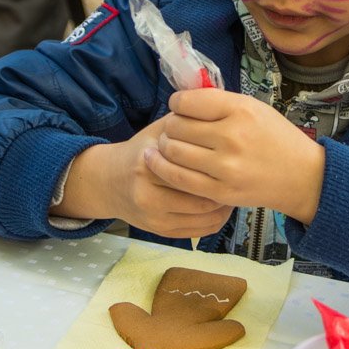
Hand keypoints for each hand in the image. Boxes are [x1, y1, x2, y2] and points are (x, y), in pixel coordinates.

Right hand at [57, 114, 233, 238]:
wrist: (111, 182)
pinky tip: (221, 206)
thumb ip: (184, 123)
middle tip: (238, 177)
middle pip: (202, 198)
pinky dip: (216, 220)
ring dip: (224, 206)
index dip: (218, 164)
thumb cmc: (141, 152)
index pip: (193, 170)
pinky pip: (199, 231)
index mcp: (148, 166)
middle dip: (225, 189)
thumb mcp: (158, 131)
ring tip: (232, 190)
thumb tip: (217, 116)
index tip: (232, 156)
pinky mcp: (161, 232)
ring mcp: (155, 219)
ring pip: (205, 218)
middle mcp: (149, 196)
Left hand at [147, 90, 326, 223]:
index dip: (177, 102)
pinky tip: (157, 161)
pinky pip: (178, 178)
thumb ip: (218, 102)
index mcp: (240, 110)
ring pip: (172, 151)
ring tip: (167, 144)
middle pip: (177, 126)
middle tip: (175, 128)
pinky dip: (162, 167)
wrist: (302, 176)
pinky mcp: (220, 191)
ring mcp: (225, 167)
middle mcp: (231, 137)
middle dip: (170, 125)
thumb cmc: (276, 137)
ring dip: (163, 146)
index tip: (179, 107)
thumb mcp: (254, 107)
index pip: (188, 101)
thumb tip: (182, 99)